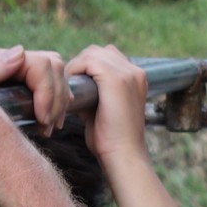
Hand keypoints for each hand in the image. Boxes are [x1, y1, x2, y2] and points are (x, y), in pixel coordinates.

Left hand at [0, 47, 71, 137]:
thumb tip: (20, 53)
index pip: (41, 64)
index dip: (48, 92)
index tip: (43, 119)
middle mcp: (10, 59)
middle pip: (54, 67)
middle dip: (56, 100)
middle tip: (47, 127)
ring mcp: (20, 69)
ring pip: (58, 74)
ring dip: (60, 103)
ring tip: (49, 127)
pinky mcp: (26, 82)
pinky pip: (56, 83)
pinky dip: (60, 102)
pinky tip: (53, 119)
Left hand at [65, 45, 149, 161]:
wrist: (123, 155)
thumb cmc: (112, 140)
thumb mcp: (105, 109)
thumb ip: (95, 93)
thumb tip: (75, 86)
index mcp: (136, 79)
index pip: (107, 57)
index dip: (88, 68)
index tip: (76, 86)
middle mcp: (135, 72)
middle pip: (99, 51)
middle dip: (81, 65)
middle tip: (70, 86)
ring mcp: (128, 74)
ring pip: (92, 53)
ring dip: (77, 67)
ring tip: (70, 87)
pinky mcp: (116, 79)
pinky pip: (88, 61)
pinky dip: (75, 70)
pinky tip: (71, 88)